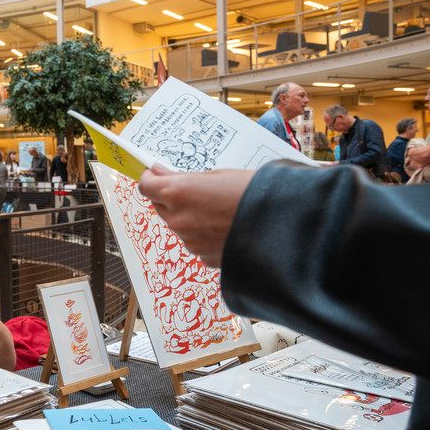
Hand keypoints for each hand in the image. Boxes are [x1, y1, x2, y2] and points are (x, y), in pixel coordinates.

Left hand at [137, 164, 254, 268]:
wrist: (283, 226)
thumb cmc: (255, 192)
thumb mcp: (219, 174)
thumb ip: (184, 177)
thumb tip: (158, 172)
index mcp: (178, 193)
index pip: (146, 186)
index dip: (151, 178)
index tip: (158, 173)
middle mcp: (178, 219)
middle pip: (160, 206)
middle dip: (170, 196)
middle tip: (193, 188)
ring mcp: (190, 241)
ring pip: (178, 225)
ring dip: (188, 215)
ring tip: (218, 207)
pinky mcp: (204, 257)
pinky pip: (195, 241)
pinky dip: (203, 233)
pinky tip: (225, 225)